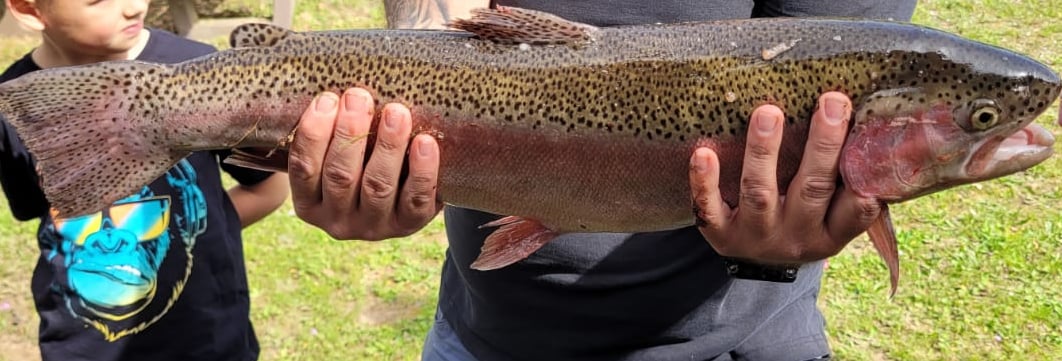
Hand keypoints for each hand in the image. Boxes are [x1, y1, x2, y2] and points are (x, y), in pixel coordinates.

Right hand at [287, 88, 442, 239]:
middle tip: (359, 96)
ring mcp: (373, 226)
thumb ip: (333, 128)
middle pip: (340, 176)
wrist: (400, 198)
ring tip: (396, 112)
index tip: (328, 98)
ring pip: (378, 186)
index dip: (314, 132)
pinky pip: (416, 200)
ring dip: (387, 146)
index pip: (303, 169)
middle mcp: (338, 220)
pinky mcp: (408, 225)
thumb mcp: (337, 153)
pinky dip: (422, 170)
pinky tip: (426, 142)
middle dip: (350, 132)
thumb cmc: (361, 161)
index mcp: (310, 202)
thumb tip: (341, 84)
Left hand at [690, 92, 881, 263]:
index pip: (856, 209)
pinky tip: (703, 154)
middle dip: (822, 145)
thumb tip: (868, 117)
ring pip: (760, 193)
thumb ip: (846, 180)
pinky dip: (705, 182)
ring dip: (763, 152)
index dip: (865, 178)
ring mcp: (756, 236)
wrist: (759, 264)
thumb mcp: (831, 214)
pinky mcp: (721, 235)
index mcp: (832, 232)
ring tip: (767, 113)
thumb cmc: (804, 220)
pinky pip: (710, 209)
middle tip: (830, 103)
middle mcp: (797, 237)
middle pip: (812, 189)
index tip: (870, 137)